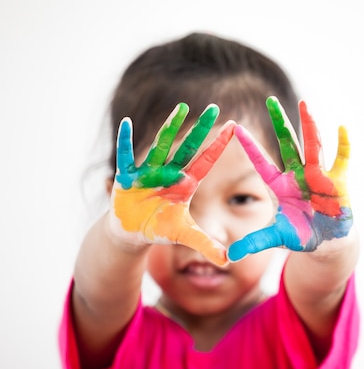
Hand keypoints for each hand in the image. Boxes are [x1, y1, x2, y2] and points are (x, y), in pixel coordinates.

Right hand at [110, 103, 234, 265]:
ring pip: (160, 147)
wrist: (131, 232)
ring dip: (170, 128)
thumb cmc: (159, 228)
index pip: (206, 162)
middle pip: (187, 148)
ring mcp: (148, 173)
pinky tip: (126, 123)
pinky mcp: (126, 179)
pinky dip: (124, 142)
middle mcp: (169, 174)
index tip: (234, 127)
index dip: (219, 146)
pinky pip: (125, 158)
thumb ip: (206, 245)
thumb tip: (228, 260)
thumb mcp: (184, 236)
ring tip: (182, 107)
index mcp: (185, 185)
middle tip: (215, 107)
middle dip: (201, 129)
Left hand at [228, 96, 352, 260]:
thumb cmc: (301, 235)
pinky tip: (342, 127)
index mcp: (281, 186)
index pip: (262, 163)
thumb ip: (254, 242)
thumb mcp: (277, 237)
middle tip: (269, 100)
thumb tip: (230, 256)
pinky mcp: (338, 181)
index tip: (236, 128)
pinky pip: (341, 160)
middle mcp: (298, 175)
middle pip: (287, 144)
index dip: (251, 147)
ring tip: (305, 103)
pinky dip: (343, 144)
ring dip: (309, 125)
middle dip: (279, 123)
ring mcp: (318, 176)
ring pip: (312, 146)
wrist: (327, 242)